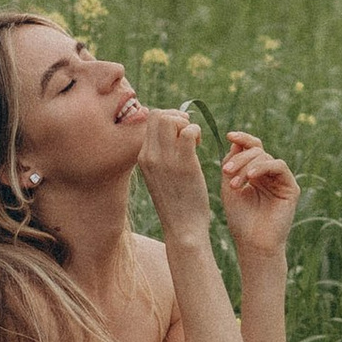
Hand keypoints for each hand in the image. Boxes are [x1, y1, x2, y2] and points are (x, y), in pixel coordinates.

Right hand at [133, 103, 213, 241]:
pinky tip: (200, 147)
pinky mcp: (185, 164)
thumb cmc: (175, 203)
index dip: (167, 119)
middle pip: (158, 114)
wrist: (182, 227)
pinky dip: (197, 132)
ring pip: (172, 119)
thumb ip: (160, 155)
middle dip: (177, 116)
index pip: (150, 120)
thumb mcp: (159, 176)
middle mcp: (150, 156)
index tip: (179, 133)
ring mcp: (166, 159)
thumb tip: (170, 134)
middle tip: (188, 132)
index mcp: (142, 157)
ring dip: (187, 123)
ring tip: (194, 140)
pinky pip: (189, 132)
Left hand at [220, 130, 299, 257]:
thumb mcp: (229, 188)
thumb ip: (231, 165)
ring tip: (235, 183)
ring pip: (266, 157)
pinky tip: (251, 178)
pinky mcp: (291, 187)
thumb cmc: (240, 219)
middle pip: (257, 151)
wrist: (252, 243)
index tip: (229, 135)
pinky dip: (263, 167)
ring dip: (247, 165)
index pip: (251, 148)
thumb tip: (235, 142)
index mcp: (255, 173)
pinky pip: (279, 166)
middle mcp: (269, 174)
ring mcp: (281, 180)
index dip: (242, 139)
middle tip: (226, 172)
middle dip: (239, 158)